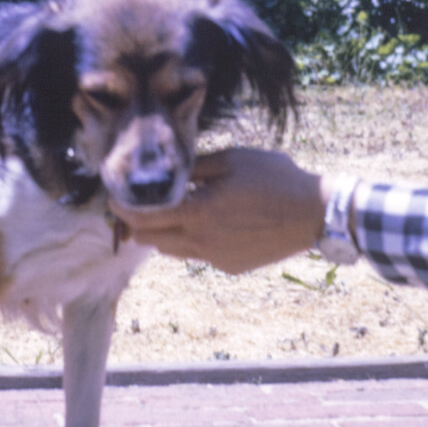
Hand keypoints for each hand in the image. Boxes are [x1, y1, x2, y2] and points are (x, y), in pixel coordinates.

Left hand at [108, 147, 324, 274]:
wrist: (314, 213)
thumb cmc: (275, 178)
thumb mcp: (231, 159)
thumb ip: (193, 168)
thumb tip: (165, 171)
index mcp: (199, 212)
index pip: (144, 217)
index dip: (122, 208)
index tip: (113, 197)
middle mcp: (202, 242)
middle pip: (151, 239)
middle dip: (137, 223)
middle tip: (134, 205)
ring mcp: (216, 258)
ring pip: (172, 250)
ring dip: (162, 233)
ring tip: (167, 212)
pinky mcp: (230, 267)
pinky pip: (198, 255)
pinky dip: (191, 240)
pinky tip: (208, 222)